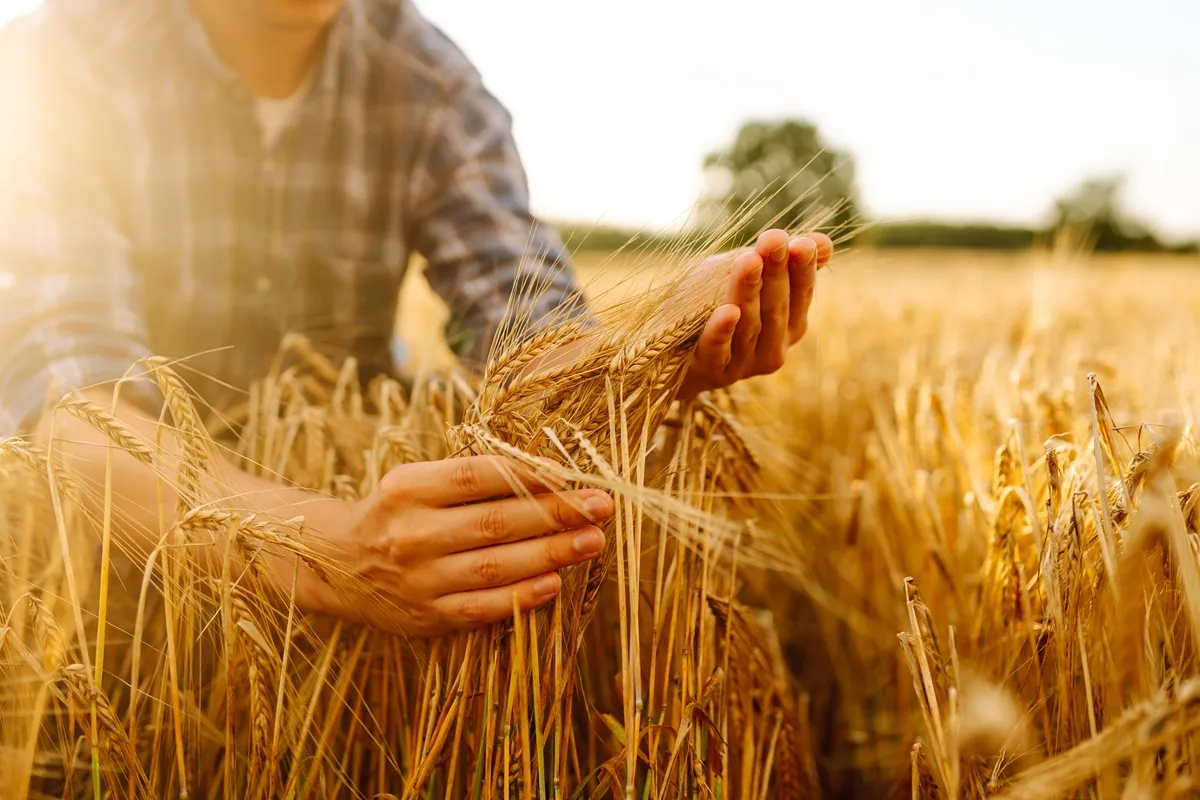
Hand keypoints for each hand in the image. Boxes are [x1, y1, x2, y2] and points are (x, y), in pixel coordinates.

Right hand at [298, 456, 612, 636]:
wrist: (338, 565)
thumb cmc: (396, 512)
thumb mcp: (418, 480)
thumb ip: (473, 477)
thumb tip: (549, 474)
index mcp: (408, 488)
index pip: (477, 476)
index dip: (528, 475)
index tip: (572, 476)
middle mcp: (411, 533)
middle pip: (495, 521)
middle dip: (556, 514)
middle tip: (602, 506)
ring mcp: (419, 579)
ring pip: (495, 566)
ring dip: (551, 554)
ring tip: (593, 542)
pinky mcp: (427, 616)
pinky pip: (482, 607)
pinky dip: (522, 596)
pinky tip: (556, 583)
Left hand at [677, 229, 832, 397]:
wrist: (668, 350)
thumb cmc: (711, 304)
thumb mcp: (743, 276)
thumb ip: (780, 262)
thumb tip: (824, 242)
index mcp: (789, 325)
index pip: (801, 294)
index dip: (802, 269)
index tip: (800, 242)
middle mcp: (773, 347)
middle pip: (776, 308)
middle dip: (776, 272)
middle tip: (774, 239)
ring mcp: (743, 363)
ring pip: (749, 325)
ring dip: (749, 292)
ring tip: (749, 260)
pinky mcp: (711, 371)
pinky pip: (718, 351)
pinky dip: (722, 331)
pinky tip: (727, 311)